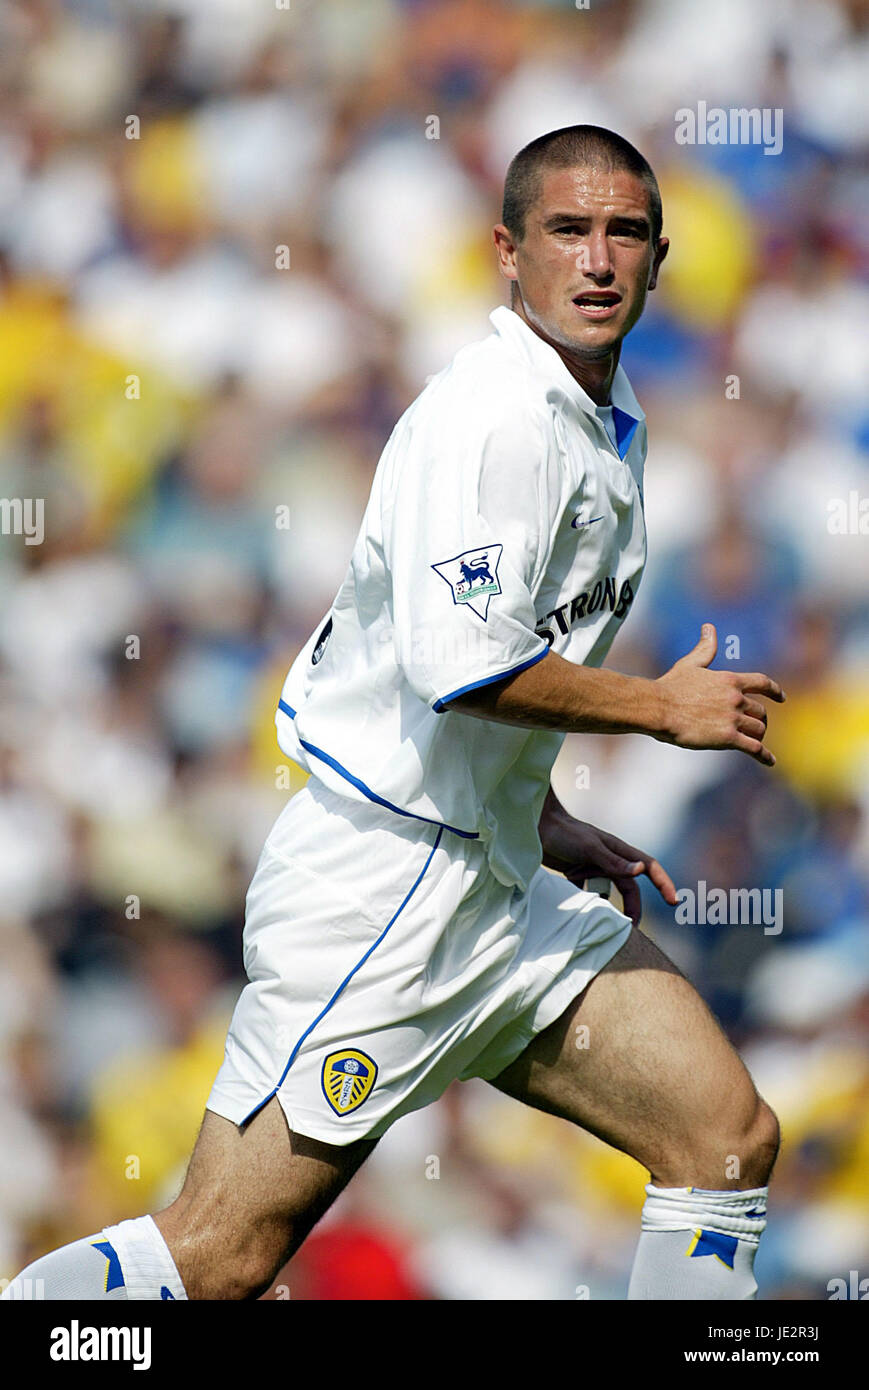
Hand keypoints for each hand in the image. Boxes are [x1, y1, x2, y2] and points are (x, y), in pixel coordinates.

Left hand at [538, 789, 677, 926]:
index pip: (649, 867)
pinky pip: (589, 892)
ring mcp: (594, 867)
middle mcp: (610, 860)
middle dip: (634, 908)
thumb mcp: (589, 847)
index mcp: (618, 851)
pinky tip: (579, 910)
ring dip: (610, 907)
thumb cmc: (565, 834)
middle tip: (633, 930)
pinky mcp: (578, 873)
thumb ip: (613, 861)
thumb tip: (640, 872)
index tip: (674, 902)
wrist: (535, 827)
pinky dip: (587, 902)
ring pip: (609, 892)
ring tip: (607, 926)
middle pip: (629, 888)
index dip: (664, 883)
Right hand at [655, 624, 784, 766]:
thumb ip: (705, 648)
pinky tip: (769, 761)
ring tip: (755, 742)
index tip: (781, 698)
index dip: (775, 691)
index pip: (762, 683)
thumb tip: (709, 627)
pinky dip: (765, 755)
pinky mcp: (728, 738)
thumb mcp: (690, 664)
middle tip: (755, 727)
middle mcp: (736, 698)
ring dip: (759, 735)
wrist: (658, 708)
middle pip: (760, 711)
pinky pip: (754, 748)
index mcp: (730, 680)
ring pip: (759, 729)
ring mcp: (733, 718)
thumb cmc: (671, 686)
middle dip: (759, 719)